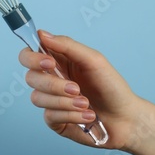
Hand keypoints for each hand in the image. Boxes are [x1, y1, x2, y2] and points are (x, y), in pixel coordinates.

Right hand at [18, 30, 139, 148]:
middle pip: (30, 77)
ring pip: (37, 98)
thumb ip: (67, 45)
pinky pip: (50, 116)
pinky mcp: (55, 120)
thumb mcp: (93, 60)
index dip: (32, 58)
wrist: (126, 118)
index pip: (28, 55)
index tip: (49, 63)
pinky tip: (87, 115)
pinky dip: (71, 115)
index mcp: (56, 61)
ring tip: (86, 103)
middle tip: (75, 88)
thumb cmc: (112, 87)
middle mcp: (50, 80)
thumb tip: (42, 34)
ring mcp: (51, 100)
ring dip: (64, 102)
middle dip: (53, 84)